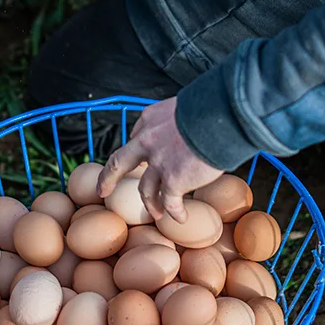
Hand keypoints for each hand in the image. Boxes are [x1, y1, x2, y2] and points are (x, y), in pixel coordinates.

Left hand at [97, 97, 223, 222]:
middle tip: (102, 191)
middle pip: (118, 163)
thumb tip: (188, 130)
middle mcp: (147, 141)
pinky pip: (170, 202)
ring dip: (150, 203)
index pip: (136, 138)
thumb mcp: (185, 106)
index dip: (137, 152)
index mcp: (150, 120)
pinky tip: (181, 217)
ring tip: (156, 214)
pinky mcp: (173, 179)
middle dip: (108, 178)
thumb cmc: (213, 107)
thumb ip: (179, 120)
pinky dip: (174, 211)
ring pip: (145, 189)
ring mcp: (158, 162)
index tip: (140, 161)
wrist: (222, 116)